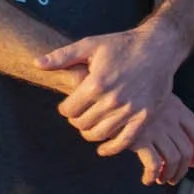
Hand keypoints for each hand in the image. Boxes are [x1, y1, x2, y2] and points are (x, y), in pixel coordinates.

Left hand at [39, 24, 181, 154]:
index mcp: (96, 84)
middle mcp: (112, 100)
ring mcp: (130, 110)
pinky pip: (125, 142)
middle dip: (76, 121)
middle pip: (82, 124)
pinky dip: (111, 148)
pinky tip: (102, 148)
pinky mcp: (145, 117)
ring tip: (88, 126)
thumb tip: (36, 63)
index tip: (67, 107)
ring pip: (99, 134)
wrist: (157, 47)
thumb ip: (62, 57)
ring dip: (89, 133)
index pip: (69, 110)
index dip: (64, 110)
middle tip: (78, 116)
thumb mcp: (90, 45)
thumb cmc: (121, 45)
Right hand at [131, 97, 193, 186]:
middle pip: (186, 149)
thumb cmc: (123, 94)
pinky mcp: (140, 139)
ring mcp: (156, 129)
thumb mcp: (149, 96)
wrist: (104, 92)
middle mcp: (169, 118)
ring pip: (173, 160)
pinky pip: (154, 165)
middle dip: (182, 169)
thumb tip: (171, 136)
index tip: (193, 162)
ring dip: (170, 175)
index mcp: (175, 106)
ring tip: (161, 180)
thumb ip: (162, 111)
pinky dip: (152, 176)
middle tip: (174, 177)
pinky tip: (146, 179)